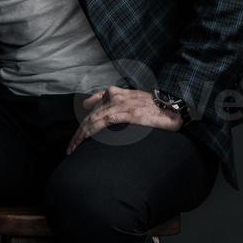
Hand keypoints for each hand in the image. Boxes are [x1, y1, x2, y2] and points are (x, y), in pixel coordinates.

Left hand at [65, 86, 182, 154]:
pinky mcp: (127, 113)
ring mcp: (120, 105)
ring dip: (80, 136)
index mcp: (115, 93)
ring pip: (93, 120)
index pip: (91, 109)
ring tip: (73, 149)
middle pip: (89, 117)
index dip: (82, 124)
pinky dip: (92, 131)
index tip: (76, 137)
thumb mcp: (131, 98)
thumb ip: (111, 99)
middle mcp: (114, 97)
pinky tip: (84, 140)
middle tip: (70, 148)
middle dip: (77, 134)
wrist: (172, 105)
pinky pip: (103, 122)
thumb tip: (88, 103)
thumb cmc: (153, 106)